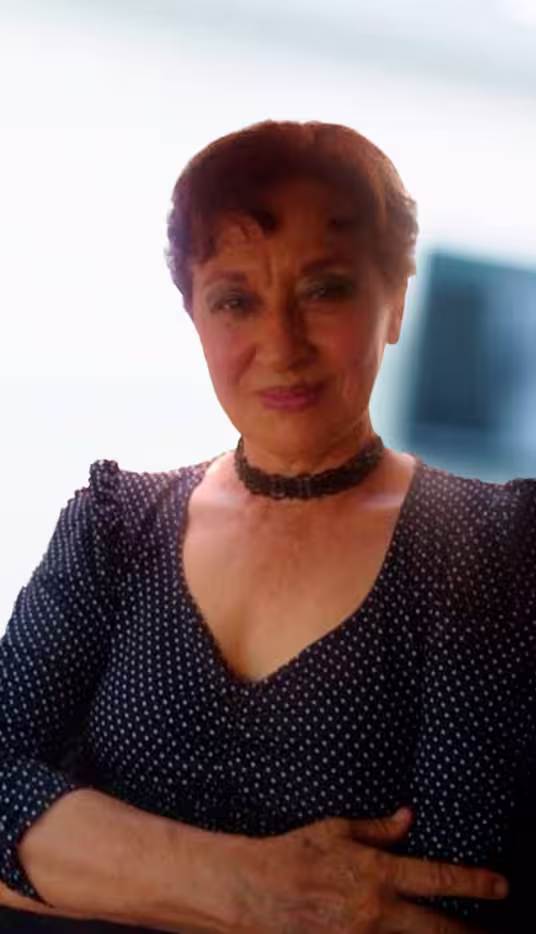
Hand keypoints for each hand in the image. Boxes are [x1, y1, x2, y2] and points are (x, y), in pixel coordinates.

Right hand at [229, 808, 508, 933]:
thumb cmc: (294, 854)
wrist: (254, 892)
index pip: (437, 878)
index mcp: (377, 873)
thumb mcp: (336, 829)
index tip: (500, 885)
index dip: (473, 882)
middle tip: (492, 933)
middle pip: (438, 928)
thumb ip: (378, 829)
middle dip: (469, 932)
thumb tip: (408, 818)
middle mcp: (376, 911)